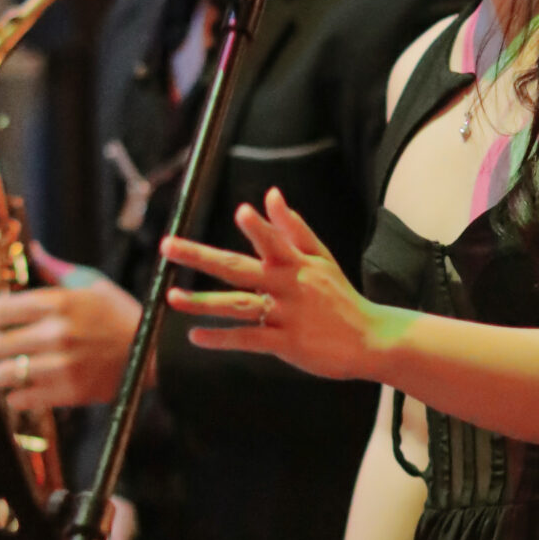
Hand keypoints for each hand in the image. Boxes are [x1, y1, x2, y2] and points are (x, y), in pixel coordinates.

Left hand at [0, 246, 140, 409]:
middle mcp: (57, 334)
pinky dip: (16, 394)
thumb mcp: (92, 283)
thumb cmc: (121, 314)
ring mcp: (62, 366)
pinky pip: (21, 398)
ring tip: (3, 368)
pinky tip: (22, 386)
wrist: (154, 352)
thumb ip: (56, 269)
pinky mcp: (68, 392)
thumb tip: (34, 248)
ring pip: (3, 374)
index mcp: (59, 303)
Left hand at [162, 189, 378, 381]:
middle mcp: (288, 286)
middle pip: (238, 269)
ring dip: (202, 303)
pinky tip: (196, 337)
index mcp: (296, 263)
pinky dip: (221, 339)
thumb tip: (270, 195)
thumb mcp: (321, 257)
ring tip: (172, 297)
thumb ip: (293, 227)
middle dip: (201, 257)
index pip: (274, 240)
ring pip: (237, 306)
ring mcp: (286, 316)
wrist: (370, 339)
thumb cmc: (340, 296)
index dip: (258, 227)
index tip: (241, 212)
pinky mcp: (286, 344)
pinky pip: (247, 340)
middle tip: (168, 246)